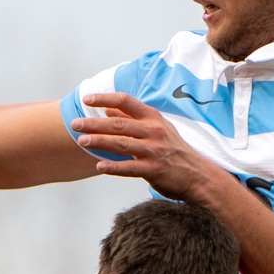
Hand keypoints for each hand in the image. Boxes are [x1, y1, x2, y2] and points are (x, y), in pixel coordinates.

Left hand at [71, 93, 226, 203]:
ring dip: (99, 142)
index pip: (126, 101)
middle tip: (75, 124)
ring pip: (121, 144)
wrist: (198, 176)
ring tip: (81, 141)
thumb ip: (133, 119)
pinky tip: (99, 167)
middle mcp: (153, 131)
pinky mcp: (154, 170)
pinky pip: (129, 168)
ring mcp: (154, 151)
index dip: (105, 98)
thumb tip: (108, 109)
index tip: (87, 99)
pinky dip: (114, 167)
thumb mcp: (158, 128)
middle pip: (118, 123)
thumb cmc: (175, 151)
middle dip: (94, 124)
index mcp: (153, 118)